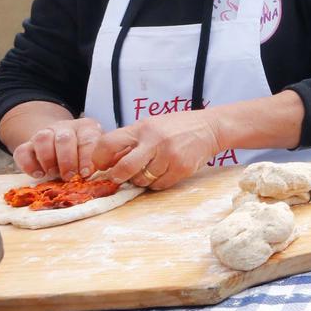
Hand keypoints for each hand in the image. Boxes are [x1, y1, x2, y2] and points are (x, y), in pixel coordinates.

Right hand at [15, 117, 105, 180]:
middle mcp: (65, 128)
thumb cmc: (84, 154)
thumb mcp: (97, 153)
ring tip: (54, 174)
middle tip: (70, 176)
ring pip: (42, 139)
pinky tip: (38, 174)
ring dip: (48, 159)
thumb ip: (99, 161)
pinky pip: (22, 151)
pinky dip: (29, 164)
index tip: (86, 173)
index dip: (86, 157)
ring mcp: (45, 134)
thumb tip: (106, 174)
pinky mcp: (27, 145)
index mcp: (87, 128)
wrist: (60, 144)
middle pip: (64, 138)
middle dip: (67, 160)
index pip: (88, 139)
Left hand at [95, 112, 222, 189]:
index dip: (99, 158)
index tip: (100, 166)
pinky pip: (159, 185)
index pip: (109, 143)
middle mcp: (154, 141)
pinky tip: (162, 173)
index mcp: (142, 128)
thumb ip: (131, 140)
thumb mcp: (151, 125)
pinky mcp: (182, 168)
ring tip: (147, 171)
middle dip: (117, 177)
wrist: (211, 128)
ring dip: (140, 180)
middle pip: (124, 167)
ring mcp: (169, 155)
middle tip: (118, 178)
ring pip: (142, 179)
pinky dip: (156, 183)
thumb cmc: (177, 127)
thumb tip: (108, 161)